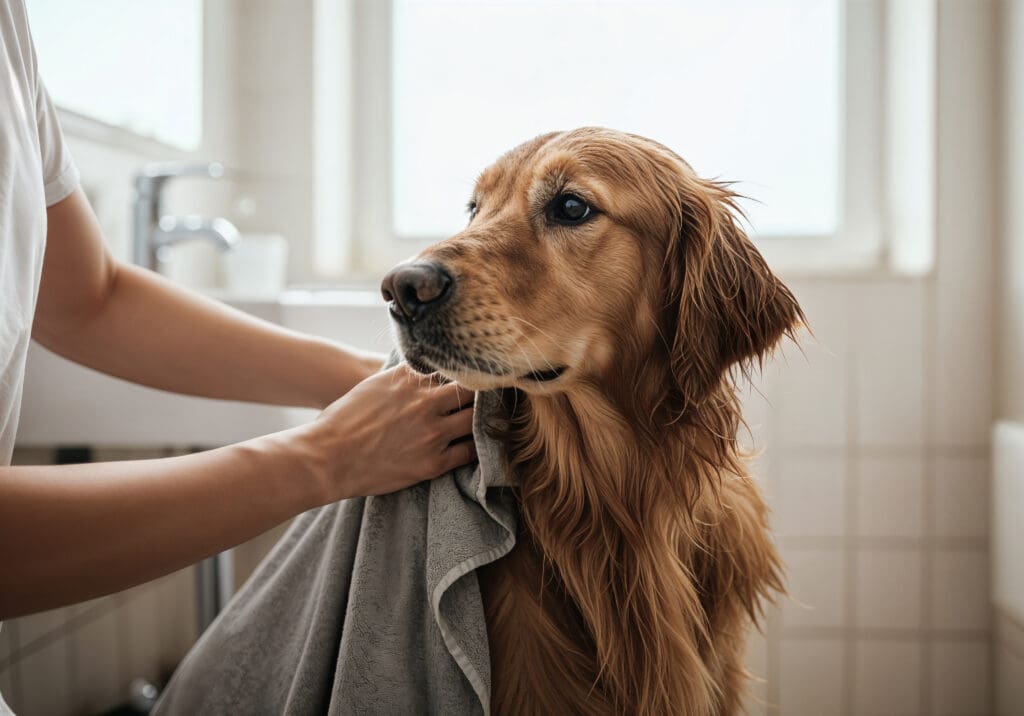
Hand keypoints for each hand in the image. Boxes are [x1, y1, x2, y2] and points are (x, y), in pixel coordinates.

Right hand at [296, 363, 476, 502]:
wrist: (327, 458)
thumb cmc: (343, 421)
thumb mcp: (373, 385)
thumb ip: (403, 377)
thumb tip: (423, 371)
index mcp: (408, 380)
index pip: (452, 367)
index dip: (467, 370)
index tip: (478, 372)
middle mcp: (424, 402)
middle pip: (472, 390)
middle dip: (482, 393)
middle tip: (494, 396)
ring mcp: (431, 433)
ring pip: (475, 420)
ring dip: (483, 420)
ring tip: (491, 420)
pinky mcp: (432, 463)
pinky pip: (469, 452)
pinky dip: (477, 447)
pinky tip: (480, 445)